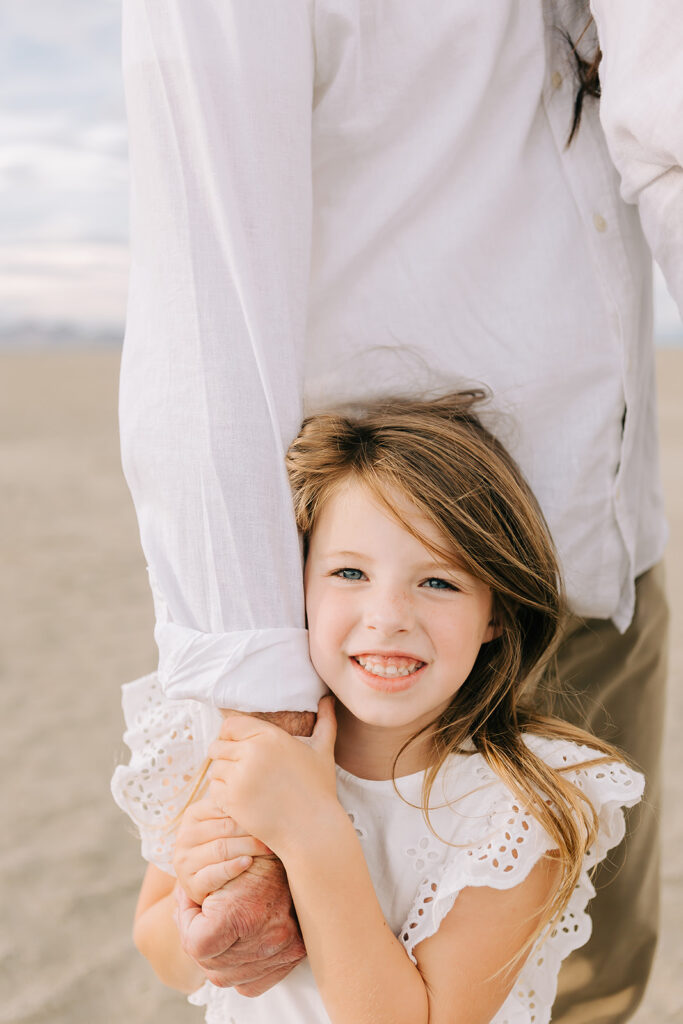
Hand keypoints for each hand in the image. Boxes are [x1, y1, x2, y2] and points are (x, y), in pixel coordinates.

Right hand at [173, 796, 271, 904]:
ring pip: (221, 849)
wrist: (205, 879)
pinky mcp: (191, 883)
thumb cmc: (222, 842)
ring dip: (248, 848)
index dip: (246, 811)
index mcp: (193, 814)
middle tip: (273, 831)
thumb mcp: (223, 822)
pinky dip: (233, 867)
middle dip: (251, 830)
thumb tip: (263, 783)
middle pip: (224, 829)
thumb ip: (233, 807)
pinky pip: (214, 874)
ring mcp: (185, 860)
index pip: (222, 807)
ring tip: (268, 848)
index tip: (269, 811)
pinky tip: (249, 862)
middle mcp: (185, 836)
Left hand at [175, 855, 305, 995]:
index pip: (196, 945)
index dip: (188, 923)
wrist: (296, 851)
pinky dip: (239, 968)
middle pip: (210, 965)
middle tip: (202, 916)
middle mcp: (267, 939)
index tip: (193, 903)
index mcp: (244, 914)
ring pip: (228, 977)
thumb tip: (179, 916)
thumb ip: (191, 897)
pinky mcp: (294, 956)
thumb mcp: (214, 866)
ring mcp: (283, 951)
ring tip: (218, 929)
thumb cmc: (250, 853)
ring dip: (217, 957)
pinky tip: (237, 945)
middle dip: (200, 942)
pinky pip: (251, 982)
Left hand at [207, 696, 338, 856]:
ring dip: (223, 775)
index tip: (238, 747)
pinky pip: (213, 789)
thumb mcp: (323, 751)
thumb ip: (326, 721)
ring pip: (214, 768)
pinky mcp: (232, 800)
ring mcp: (240, 777)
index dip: (231, 735)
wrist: (313, 830)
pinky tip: (240, 799)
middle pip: (218, 745)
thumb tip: (328, 699)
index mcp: (270, 736)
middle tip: (239, 769)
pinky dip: (222, 794)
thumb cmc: (318, 789)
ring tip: (241, 784)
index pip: (231, 725)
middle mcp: (252, 752)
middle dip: (225, 755)